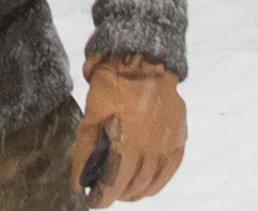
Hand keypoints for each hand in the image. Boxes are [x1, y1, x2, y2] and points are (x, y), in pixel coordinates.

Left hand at [72, 54, 185, 207]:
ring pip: (152, 183)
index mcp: (126, 143)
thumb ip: (85, 152)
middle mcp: (151, 148)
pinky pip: (169, 170)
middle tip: (103, 192)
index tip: (91, 201)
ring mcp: (168, 144)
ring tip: (121, 190)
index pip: (113, 185)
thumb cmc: (112, 86)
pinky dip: (157, 182)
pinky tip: (146, 183)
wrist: (143, 60)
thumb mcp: (90, 116)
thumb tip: (78, 182)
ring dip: (135, 191)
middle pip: (132, 186)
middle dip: (115, 194)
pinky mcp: (179, 138)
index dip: (101, 197)